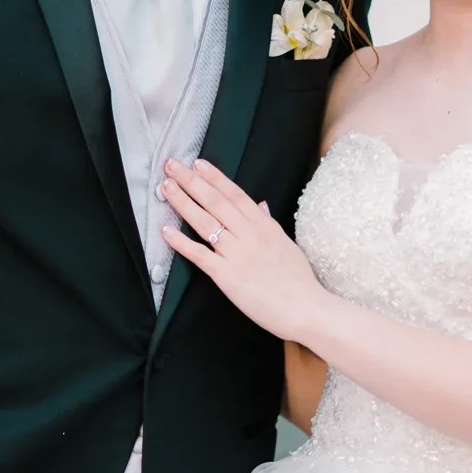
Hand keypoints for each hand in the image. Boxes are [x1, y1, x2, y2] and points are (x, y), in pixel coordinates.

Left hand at [161, 160, 328, 342]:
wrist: (306, 309)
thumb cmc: (299, 281)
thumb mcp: (286, 244)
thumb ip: (269, 223)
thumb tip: (260, 205)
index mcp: (265, 226)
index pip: (236, 195)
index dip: (215, 178)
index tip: (198, 163)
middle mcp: (250, 234)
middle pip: (216, 202)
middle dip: (192, 182)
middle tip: (172, 166)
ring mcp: (237, 254)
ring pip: (205, 222)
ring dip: (183, 203)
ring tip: (166, 188)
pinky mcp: (227, 276)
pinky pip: (199, 255)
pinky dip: (181, 242)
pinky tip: (166, 230)